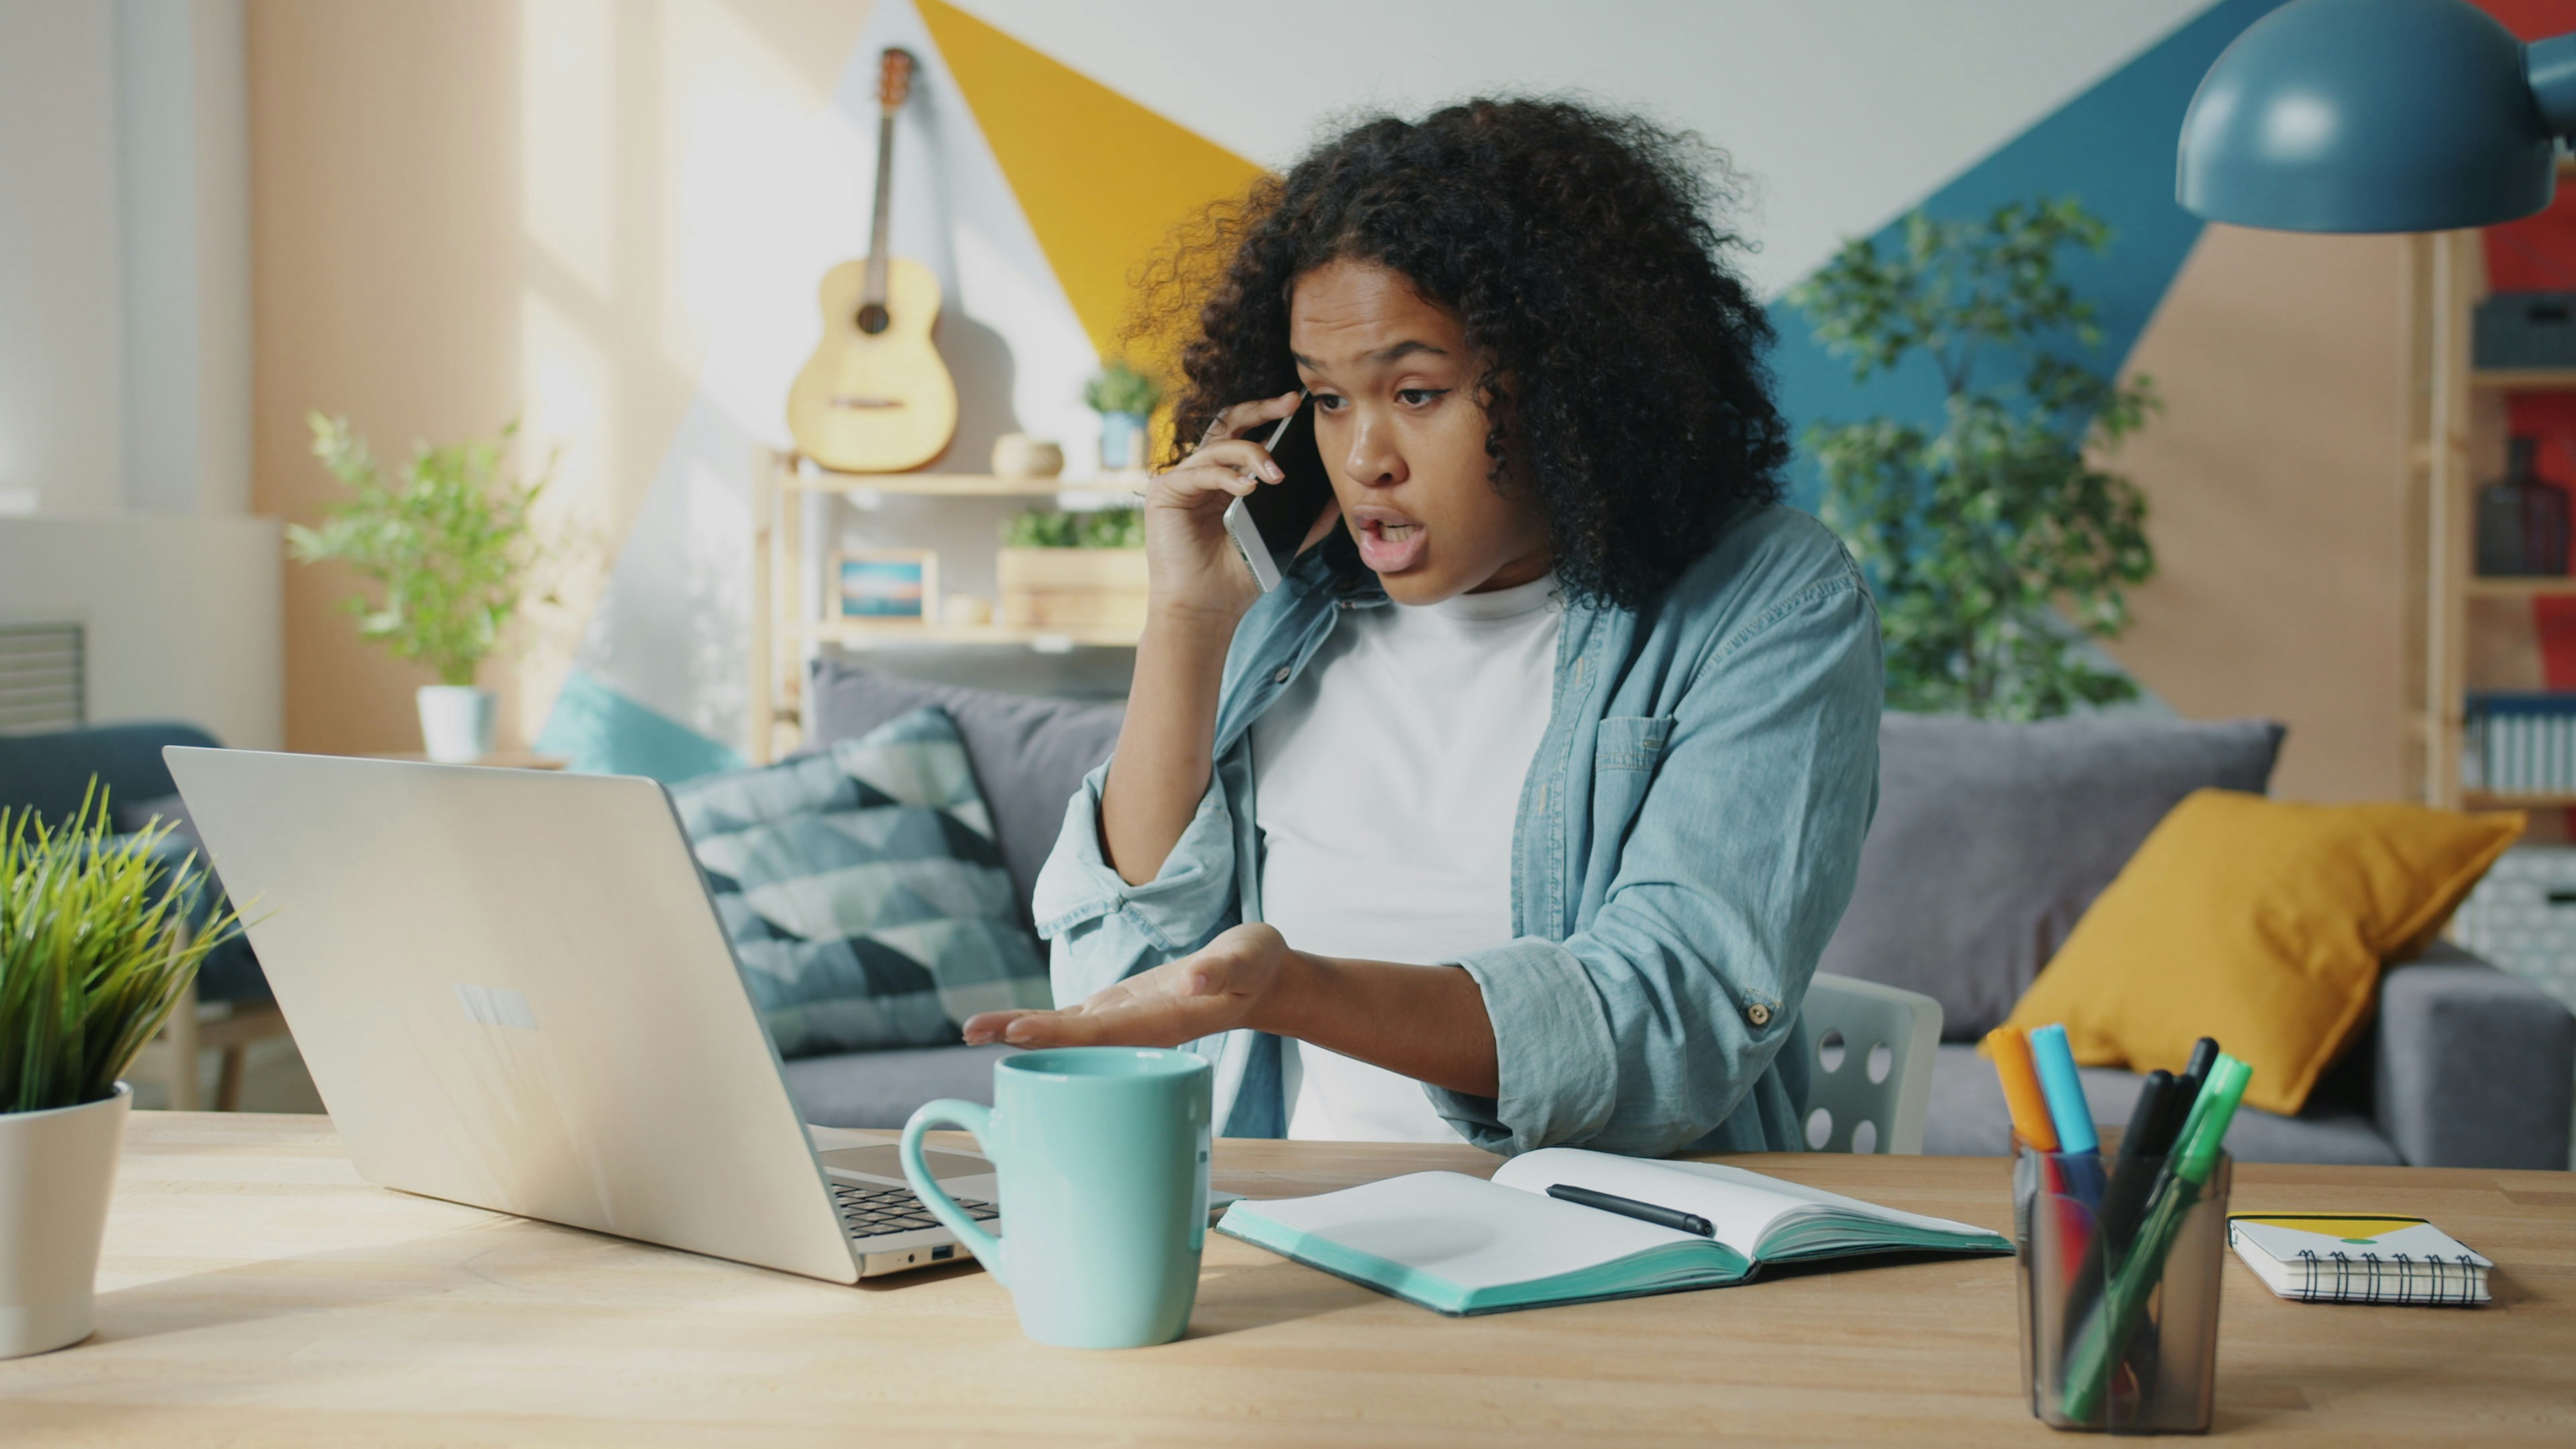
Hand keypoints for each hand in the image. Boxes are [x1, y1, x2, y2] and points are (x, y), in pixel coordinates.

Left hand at [962, 923, 1295, 1049]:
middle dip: (1021, 1035)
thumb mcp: (1246, 959)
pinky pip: (1074, 1024)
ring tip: (973, 1030)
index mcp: (1164, 1023)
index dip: (1060, 1034)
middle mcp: (1137, 1032)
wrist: (1259, 982)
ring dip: (1020, 1032)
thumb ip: (1219, 971)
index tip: (1018, 1032)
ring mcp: (1125, 1026)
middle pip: (1072, 1039)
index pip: (1103, 1033)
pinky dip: (1041, 1025)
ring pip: (1066, 1034)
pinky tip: (1008, 1027)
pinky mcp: (1120, 1013)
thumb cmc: (1254, 967)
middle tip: (971, 1032)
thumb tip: (1190, 982)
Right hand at [1142, 391, 1311, 623]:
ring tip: (1277, 475)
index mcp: (1225, 480)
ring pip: (1218, 447)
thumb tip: (1338, 497)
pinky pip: (1200, 471)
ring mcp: (1182, 480)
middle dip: (1261, 409)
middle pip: (1228, 424)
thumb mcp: (1282, 540)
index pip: (1247, 435)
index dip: (1270, 416)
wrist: (1205, 609)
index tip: (1300, 406)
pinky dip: (1227, 476)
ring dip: (1252, 455)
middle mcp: (1202, 474)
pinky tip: (1248, 488)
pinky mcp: (1165, 492)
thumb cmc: (1237, 577)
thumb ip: (1307, 519)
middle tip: (1290, 404)